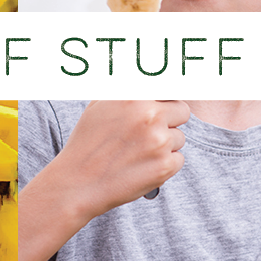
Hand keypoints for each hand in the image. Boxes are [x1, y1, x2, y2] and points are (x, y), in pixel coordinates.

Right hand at [50, 100, 188, 218]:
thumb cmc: (86, 143)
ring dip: (165, 145)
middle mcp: (149, 115)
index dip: (165, 99)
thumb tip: (143, 77)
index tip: (162, 106)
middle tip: (148, 133)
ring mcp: (159, 141)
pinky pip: (178, 159)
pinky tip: (141, 167)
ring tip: (137, 153)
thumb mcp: (98, 106)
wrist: (77, 183)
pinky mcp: (165, 166)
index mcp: (133, 96)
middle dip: (170, 121)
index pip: (169, 88)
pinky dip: (164, 165)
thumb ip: (125, 92)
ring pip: (179, 138)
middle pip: (182, 111)